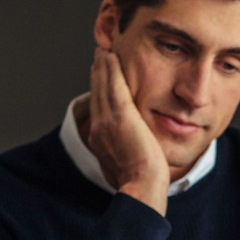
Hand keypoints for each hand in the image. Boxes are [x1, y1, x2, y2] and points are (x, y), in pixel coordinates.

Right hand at [80, 47, 168, 212]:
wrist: (142, 186)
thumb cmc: (142, 184)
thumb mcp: (129, 168)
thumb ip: (127, 156)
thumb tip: (133, 157)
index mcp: (100, 140)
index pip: (99, 110)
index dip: (100, 92)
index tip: (101, 79)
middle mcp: (98, 128)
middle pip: (97, 94)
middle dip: (98, 75)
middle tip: (100, 57)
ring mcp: (107, 121)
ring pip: (102, 87)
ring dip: (102, 67)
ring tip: (104, 52)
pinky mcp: (120, 116)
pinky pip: (113, 85)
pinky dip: (110, 69)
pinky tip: (111, 56)